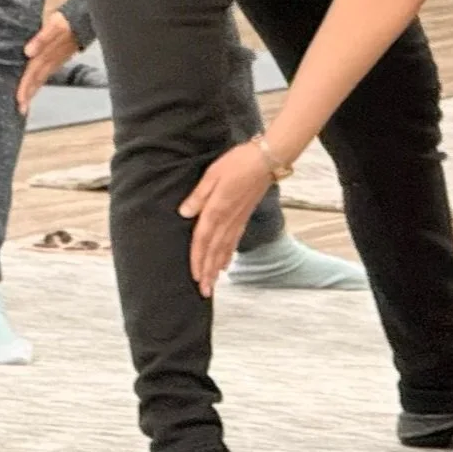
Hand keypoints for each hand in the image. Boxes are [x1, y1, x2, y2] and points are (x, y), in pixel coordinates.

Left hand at [17, 11, 79, 111]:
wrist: (90, 17)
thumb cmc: (69, 19)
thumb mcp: (56, 23)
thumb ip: (42, 38)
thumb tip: (28, 53)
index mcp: (49, 52)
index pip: (34, 71)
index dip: (26, 85)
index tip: (19, 100)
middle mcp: (54, 58)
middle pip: (38, 77)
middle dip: (29, 93)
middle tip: (21, 108)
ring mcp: (59, 58)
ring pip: (44, 76)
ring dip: (34, 88)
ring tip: (25, 102)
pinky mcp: (62, 56)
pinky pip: (49, 71)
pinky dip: (41, 80)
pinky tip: (36, 85)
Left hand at [178, 142, 275, 295]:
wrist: (267, 159)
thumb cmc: (239, 162)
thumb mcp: (212, 174)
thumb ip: (199, 195)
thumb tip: (184, 213)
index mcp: (217, 210)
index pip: (203, 240)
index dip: (197, 259)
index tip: (194, 277)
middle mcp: (228, 219)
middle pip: (215, 251)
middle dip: (208, 272)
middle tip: (204, 292)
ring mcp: (239, 219)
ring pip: (226, 249)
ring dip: (218, 267)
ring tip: (213, 283)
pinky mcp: (245, 216)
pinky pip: (235, 240)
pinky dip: (229, 254)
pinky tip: (226, 262)